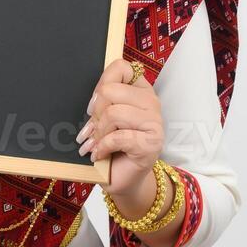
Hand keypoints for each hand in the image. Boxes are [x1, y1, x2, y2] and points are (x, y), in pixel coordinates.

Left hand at [76, 57, 163, 197]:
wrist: (122, 178)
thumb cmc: (112, 146)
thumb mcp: (104, 118)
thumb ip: (102, 100)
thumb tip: (92, 100)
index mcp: (140, 90)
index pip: (120, 67)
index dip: (101, 84)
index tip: (95, 105)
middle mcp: (151, 102)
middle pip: (110, 90)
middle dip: (95, 113)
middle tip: (94, 129)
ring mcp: (154, 123)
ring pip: (113, 113)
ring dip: (99, 133)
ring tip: (97, 144)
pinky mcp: (151, 144)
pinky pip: (118, 137)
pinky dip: (103, 147)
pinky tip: (100, 154)